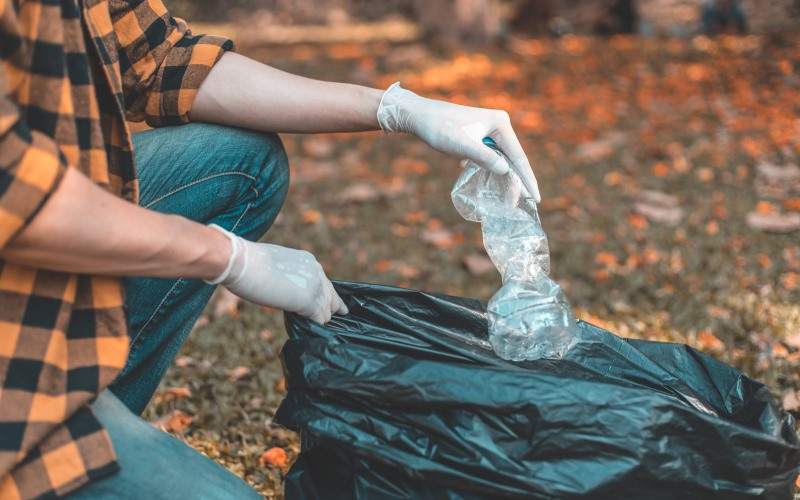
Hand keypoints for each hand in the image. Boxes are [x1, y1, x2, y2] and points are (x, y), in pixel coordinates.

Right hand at [207, 225, 347, 323]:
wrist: (242, 262)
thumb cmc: (249, 262)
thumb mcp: (276, 264)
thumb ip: (288, 276)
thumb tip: (286, 289)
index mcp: (309, 261)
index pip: (324, 282)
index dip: (325, 295)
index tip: (328, 304)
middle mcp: (317, 272)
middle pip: (331, 297)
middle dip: (330, 309)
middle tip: (333, 318)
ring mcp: (315, 287)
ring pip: (327, 311)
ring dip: (318, 319)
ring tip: (314, 327)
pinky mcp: (310, 302)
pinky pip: (320, 320)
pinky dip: (313, 325)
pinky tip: (308, 329)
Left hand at [377, 83, 540, 202]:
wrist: (419, 115)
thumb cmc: (440, 129)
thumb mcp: (462, 146)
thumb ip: (484, 158)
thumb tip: (506, 171)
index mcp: (500, 124)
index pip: (518, 156)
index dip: (527, 179)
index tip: (536, 198)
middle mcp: (499, 124)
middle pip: (512, 157)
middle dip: (516, 179)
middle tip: (526, 201)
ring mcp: (488, 128)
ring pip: (500, 157)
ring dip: (500, 174)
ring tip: (507, 195)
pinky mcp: (478, 133)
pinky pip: (488, 154)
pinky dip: (486, 166)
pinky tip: (472, 170)